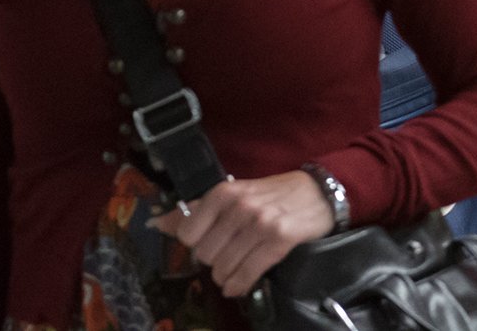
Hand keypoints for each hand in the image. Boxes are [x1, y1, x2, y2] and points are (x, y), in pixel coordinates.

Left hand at [153, 171, 337, 296]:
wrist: (319, 193)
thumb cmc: (273, 194)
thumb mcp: (234, 193)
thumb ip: (197, 210)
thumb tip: (157, 223)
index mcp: (223, 192)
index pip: (188, 234)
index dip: (197, 244)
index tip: (210, 243)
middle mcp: (239, 206)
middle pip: (204, 255)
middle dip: (213, 262)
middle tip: (227, 257)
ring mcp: (259, 223)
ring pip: (223, 268)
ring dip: (226, 277)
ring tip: (235, 271)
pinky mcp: (279, 240)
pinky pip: (247, 274)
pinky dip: (240, 285)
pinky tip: (240, 285)